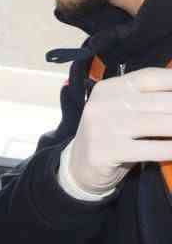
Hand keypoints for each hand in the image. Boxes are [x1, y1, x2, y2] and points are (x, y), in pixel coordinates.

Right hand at [63, 68, 171, 196]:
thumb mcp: (123, 109)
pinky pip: (155, 149)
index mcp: (111, 87)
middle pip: (165, 102)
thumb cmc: (113, 133)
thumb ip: (150, 98)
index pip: (154, 77)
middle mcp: (105, 103)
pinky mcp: (107, 151)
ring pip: (164, 125)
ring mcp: (104, 127)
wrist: (80, 166)